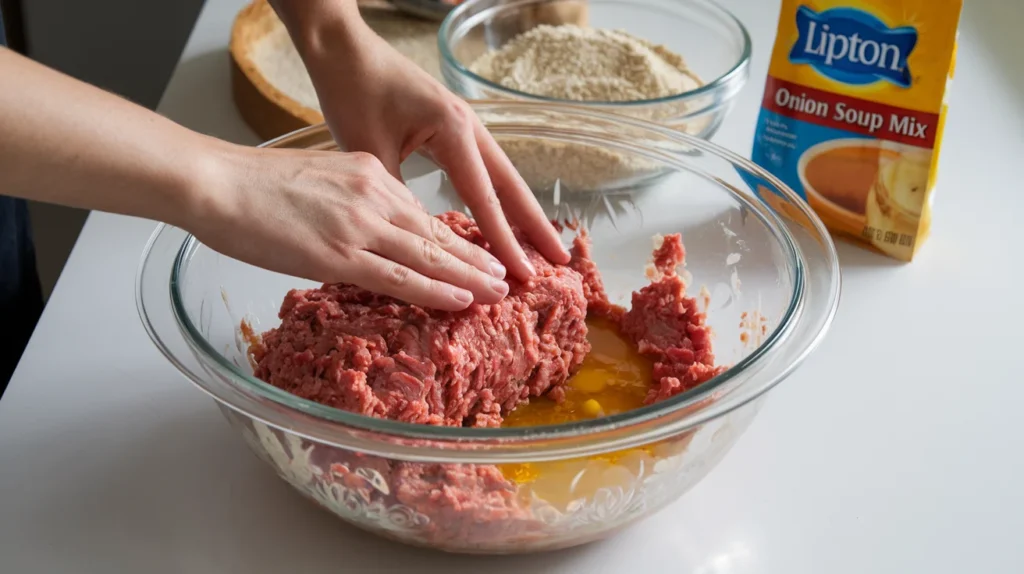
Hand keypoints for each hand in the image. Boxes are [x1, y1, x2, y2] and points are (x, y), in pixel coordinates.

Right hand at [190, 143, 511, 310]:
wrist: (215, 182)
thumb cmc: (253, 184)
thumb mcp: (317, 178)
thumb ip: (349, 200)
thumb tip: (364, 227)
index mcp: (369, 172)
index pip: (420, 212)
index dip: (452, 237)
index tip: (475, 252)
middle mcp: (374, 195)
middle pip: (435, 233)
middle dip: (474, 257)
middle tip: (505, 275)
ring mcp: (360, 225)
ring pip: (427, 256)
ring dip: (467, 277)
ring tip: (496, 292)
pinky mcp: (340, 254)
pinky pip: (400, 277)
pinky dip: (435, 291)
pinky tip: (461, 301)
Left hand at [296, 16, 570, 280]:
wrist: (344, 50)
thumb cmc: (353, 93)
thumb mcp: (370, 149)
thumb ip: (399, 194)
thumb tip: (420, 238)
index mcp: (453, 131)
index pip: (485, 199)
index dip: (505, 240)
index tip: (522, 274)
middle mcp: (469, 127)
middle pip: (511, 185)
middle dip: (536, 225)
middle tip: (559, 259)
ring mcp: (465, 126)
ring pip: (502, 176)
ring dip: (522, 211)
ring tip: (542, 244)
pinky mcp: (453, 128)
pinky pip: (483, 169)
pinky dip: (499, 196)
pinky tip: (504, 215)